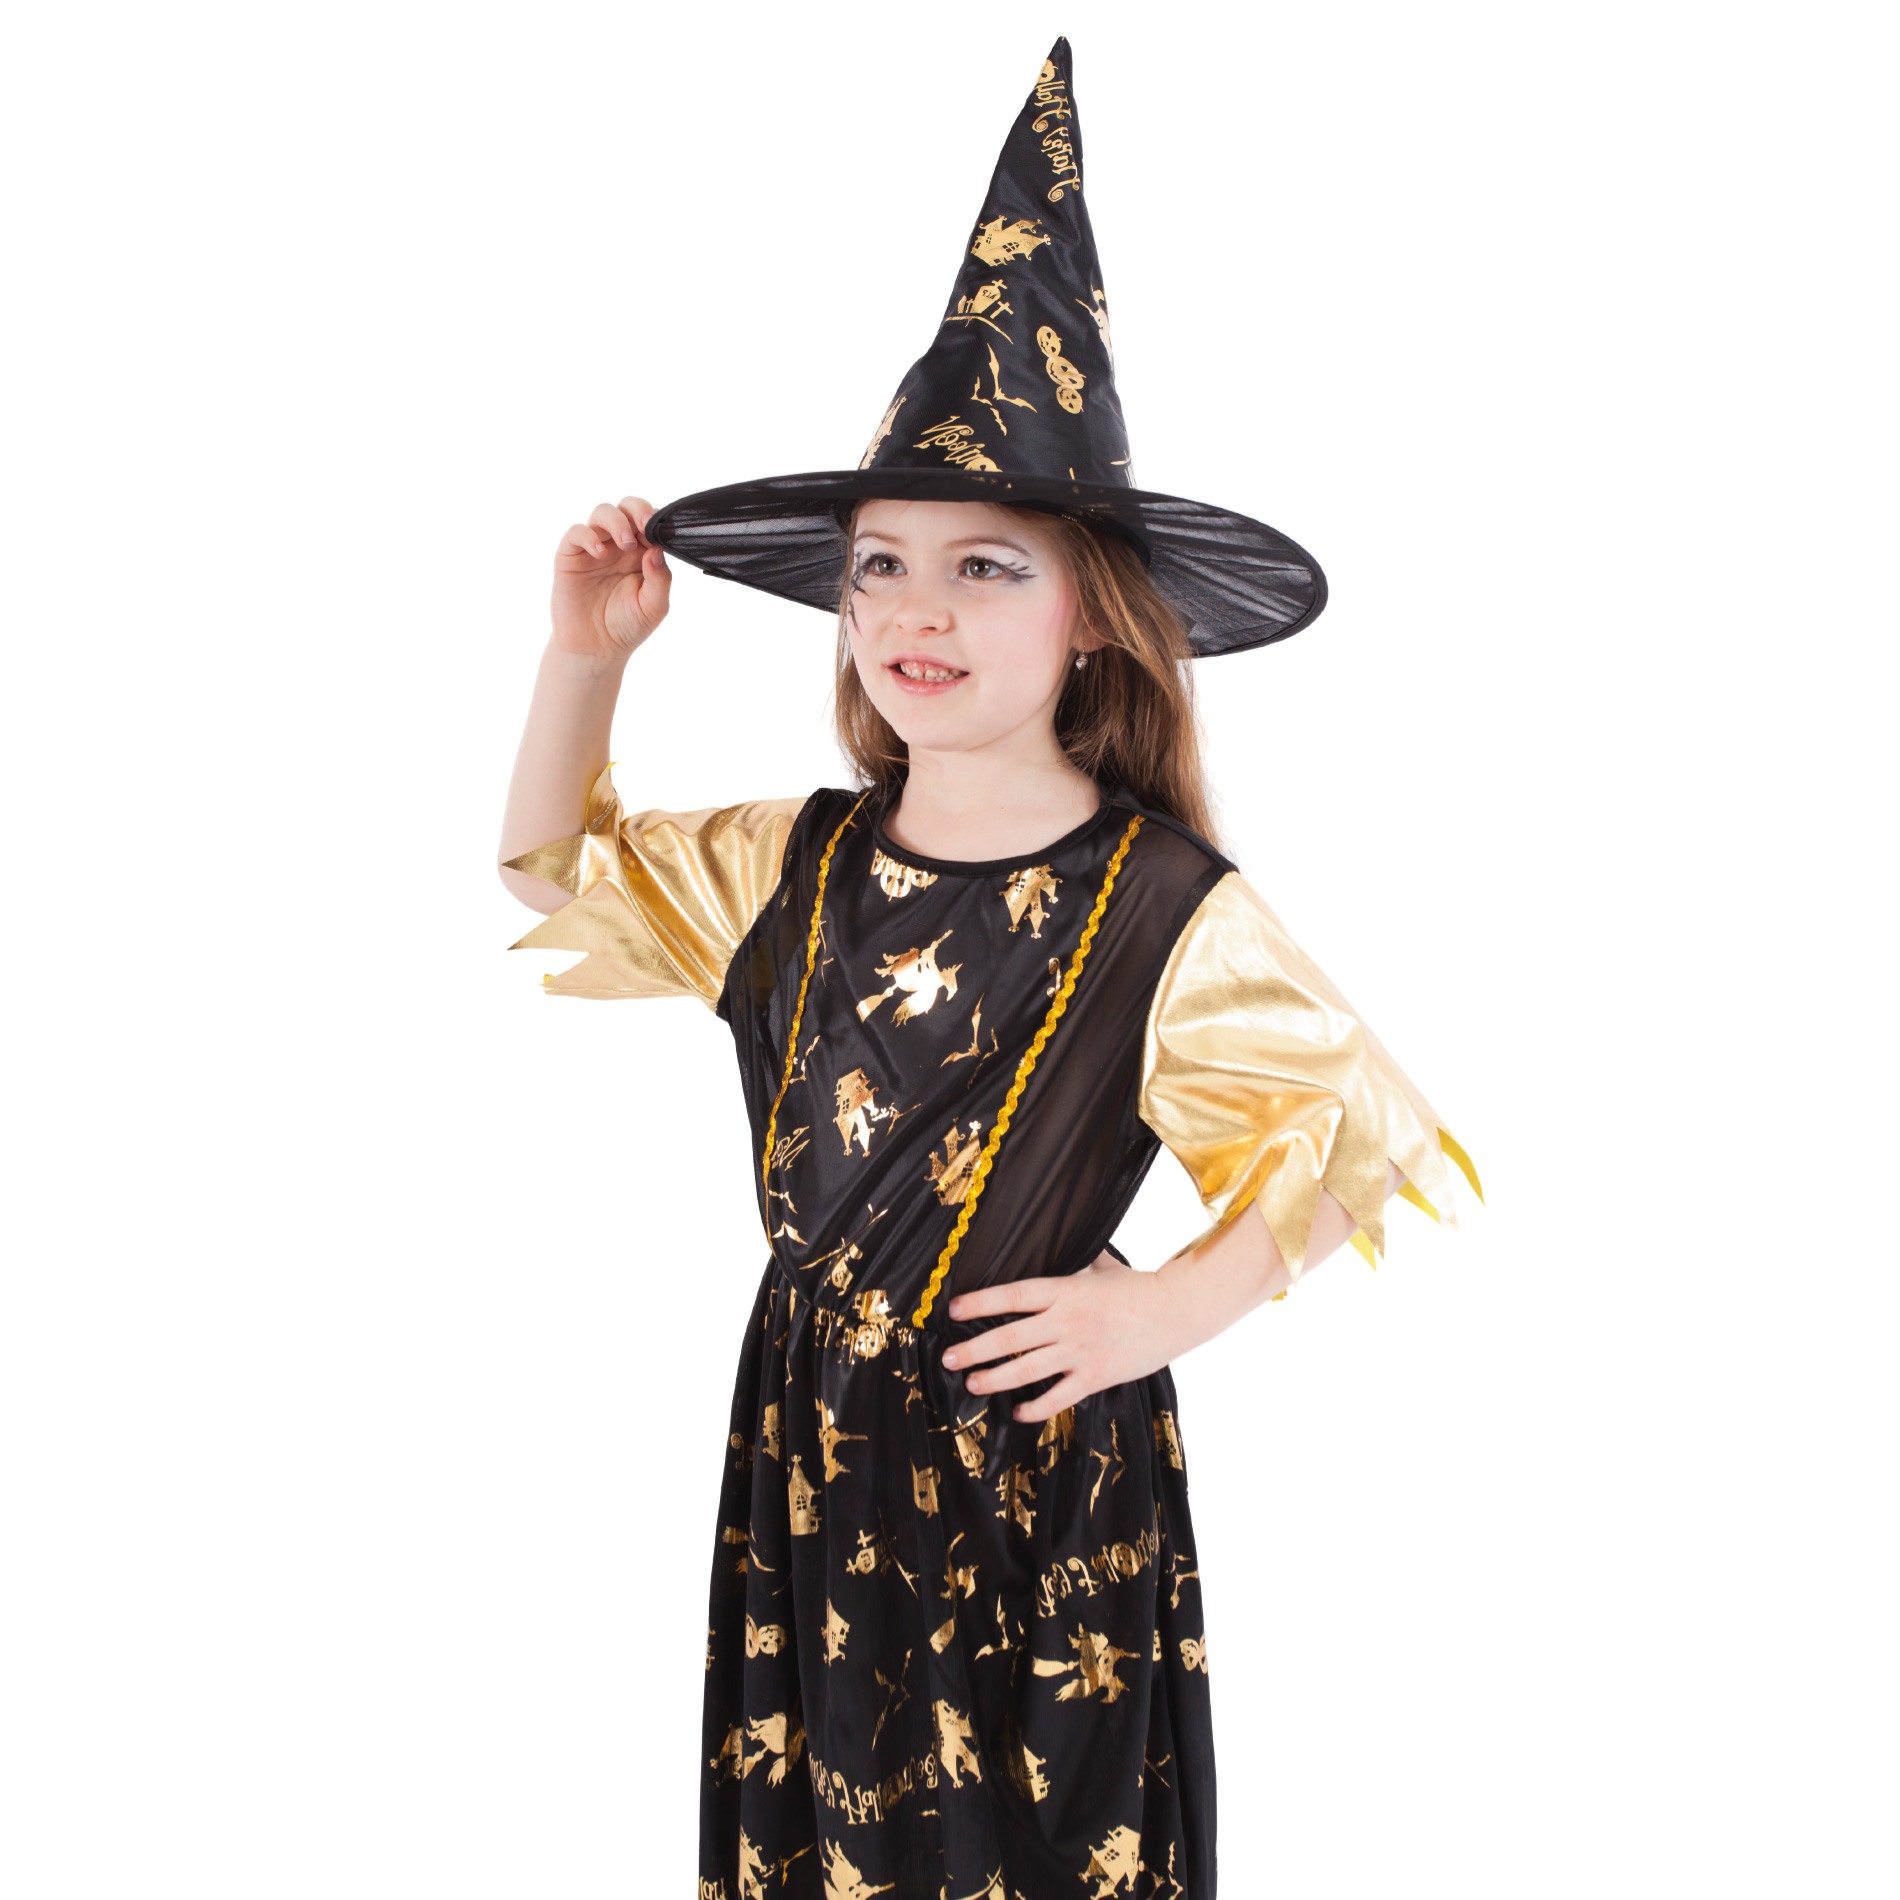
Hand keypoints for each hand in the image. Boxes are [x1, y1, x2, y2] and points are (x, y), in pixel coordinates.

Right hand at [551, 495, 671, 662]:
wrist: (596, 649)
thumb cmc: (627, 626)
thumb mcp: (654, 607)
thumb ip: (661, 578)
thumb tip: (657, 550)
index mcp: (642, 553)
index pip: (650, 522)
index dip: (656, 520)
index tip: (663, 529)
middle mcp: (619, 545)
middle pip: (627, 507)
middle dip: (638, 509)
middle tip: (645, 526)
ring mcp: (595, 547)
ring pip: (602, 512)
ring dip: (616, 522)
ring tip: (626, 544)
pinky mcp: (571, 556)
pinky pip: (576, 533)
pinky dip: (588, 536)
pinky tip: (600, 552)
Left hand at [939, 1251, 1182, 1423]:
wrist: (1176, 1312)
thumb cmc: (1137, 1287)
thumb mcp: (1102, 1265)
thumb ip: (1077, 1259)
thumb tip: (1064, 1239)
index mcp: (1065, 1290)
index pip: (1013, 1296)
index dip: (981, 1303)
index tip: (954, 1309)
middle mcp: (1066, 1322)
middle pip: (1010, 1337)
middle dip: (975, 1349)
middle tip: (949, 1357)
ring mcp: (1080, 1351)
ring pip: (1027, 1370)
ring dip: (995, 1378)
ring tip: (972, 1382)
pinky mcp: (1096, 1376)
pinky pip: (1059, 1396)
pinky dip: (1037, 1408)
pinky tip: (1019, 1412)